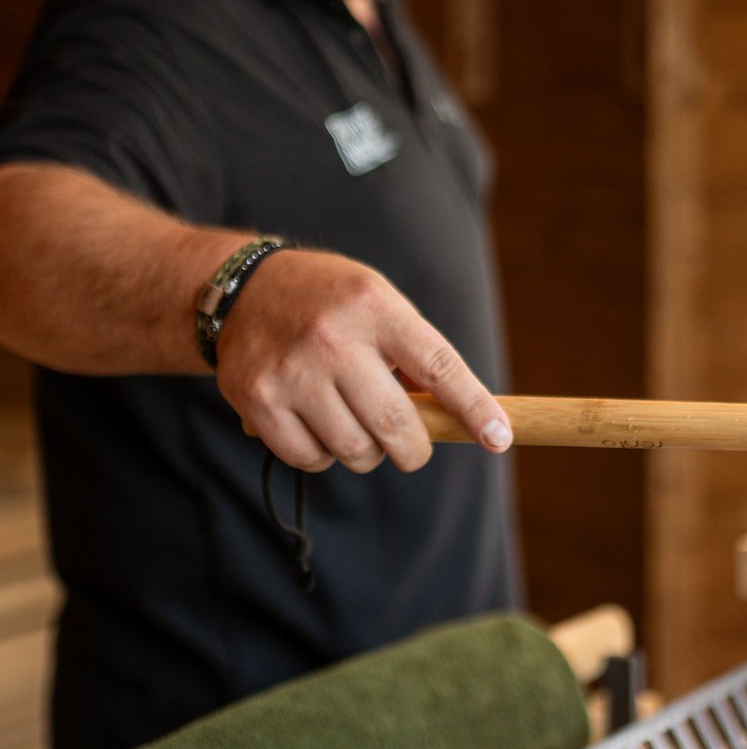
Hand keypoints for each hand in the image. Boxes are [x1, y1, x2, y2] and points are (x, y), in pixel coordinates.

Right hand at [214, 249, 512, 472]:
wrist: (244, 289)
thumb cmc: (331, 304)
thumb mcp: (379, 305)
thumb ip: (414, 356)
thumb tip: (457, 421)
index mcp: (374, 307)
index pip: (438, 367)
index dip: (473, 408)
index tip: (499, 439)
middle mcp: (333, 339)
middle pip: (396, 425)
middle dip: (414, 449)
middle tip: (411, 448)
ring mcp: (292, 372)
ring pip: (355, 451)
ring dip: (365, 452)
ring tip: (353, 421)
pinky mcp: (259, 401)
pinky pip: (311, 459)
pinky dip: (323, 456)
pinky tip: (317, 425)